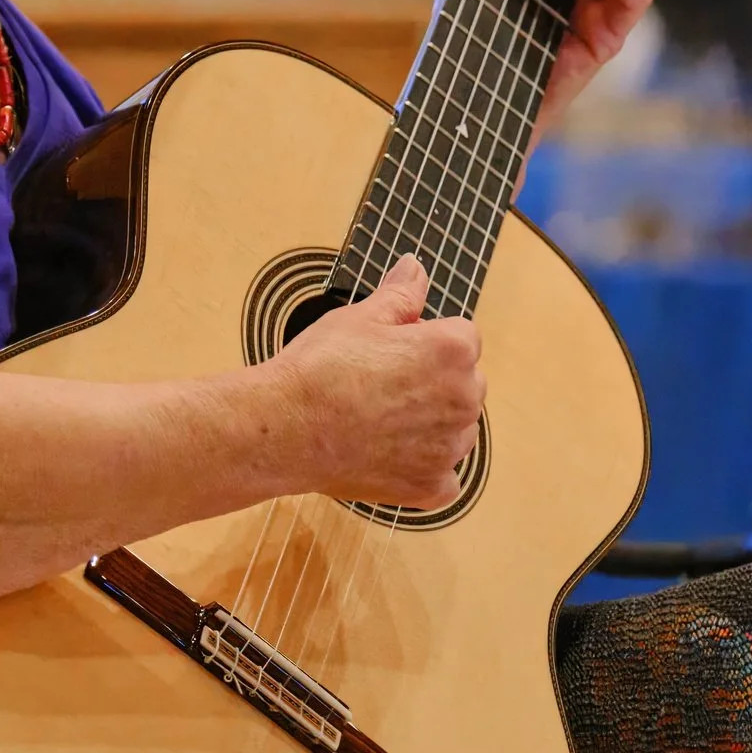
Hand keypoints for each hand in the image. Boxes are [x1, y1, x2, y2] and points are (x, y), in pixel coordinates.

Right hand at [272, 257, 484, 509]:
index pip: (462, 337)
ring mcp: (449, 447)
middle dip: (435, 380)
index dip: (426, 340)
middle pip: (464, 382)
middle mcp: (463, 398)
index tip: (393, 351)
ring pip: (457, 428)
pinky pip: (445, 476)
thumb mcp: (360, 316)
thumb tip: (416, 267)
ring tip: (381, 419)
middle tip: (382, 383)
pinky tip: (390, 455)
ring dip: (433, 424)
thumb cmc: (321, 367)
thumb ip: (401, 294)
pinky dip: (424, 468)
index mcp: (453, 349)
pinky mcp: (431, 485)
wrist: (287, 428)